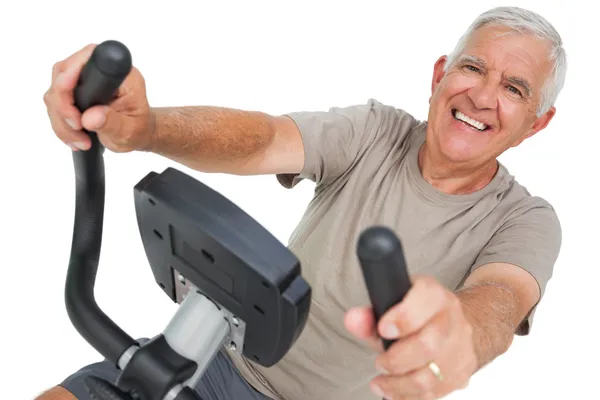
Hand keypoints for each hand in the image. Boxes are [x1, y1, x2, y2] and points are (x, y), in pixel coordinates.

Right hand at [43, 43, 154, 152]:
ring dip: (61, 120)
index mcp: (121, 74)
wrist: (137, 133)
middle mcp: (99, 70)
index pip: (89, 58)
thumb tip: (90, 118)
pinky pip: (54, 103)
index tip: (68, 98)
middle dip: (63, 107)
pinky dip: (60, 123)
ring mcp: (84, 79)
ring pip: (54, 92)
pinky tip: (74, 137)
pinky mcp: (73, 90)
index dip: (72, 74)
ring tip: (81, 141)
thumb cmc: (138, 128)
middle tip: (77, 129)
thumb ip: (113, 123)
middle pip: (63, 75)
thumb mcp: (131, 131)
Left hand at [345, 275, 477, 399]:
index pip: (425, 300)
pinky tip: (396, 392)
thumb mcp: (393, 306)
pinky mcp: (462, 374)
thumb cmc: (418, 315)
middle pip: (428, 345)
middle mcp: (451, 320)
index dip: (403, 317)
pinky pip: (436, 394)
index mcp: (434, 296)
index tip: (383, 330)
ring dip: (398, 385)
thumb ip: (370, 315)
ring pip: (431, 377)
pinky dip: (410, 397)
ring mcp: (460, 348)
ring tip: (380, 383)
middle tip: (380, 363)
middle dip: (396, 360)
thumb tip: (353, 320)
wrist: (452, 324)